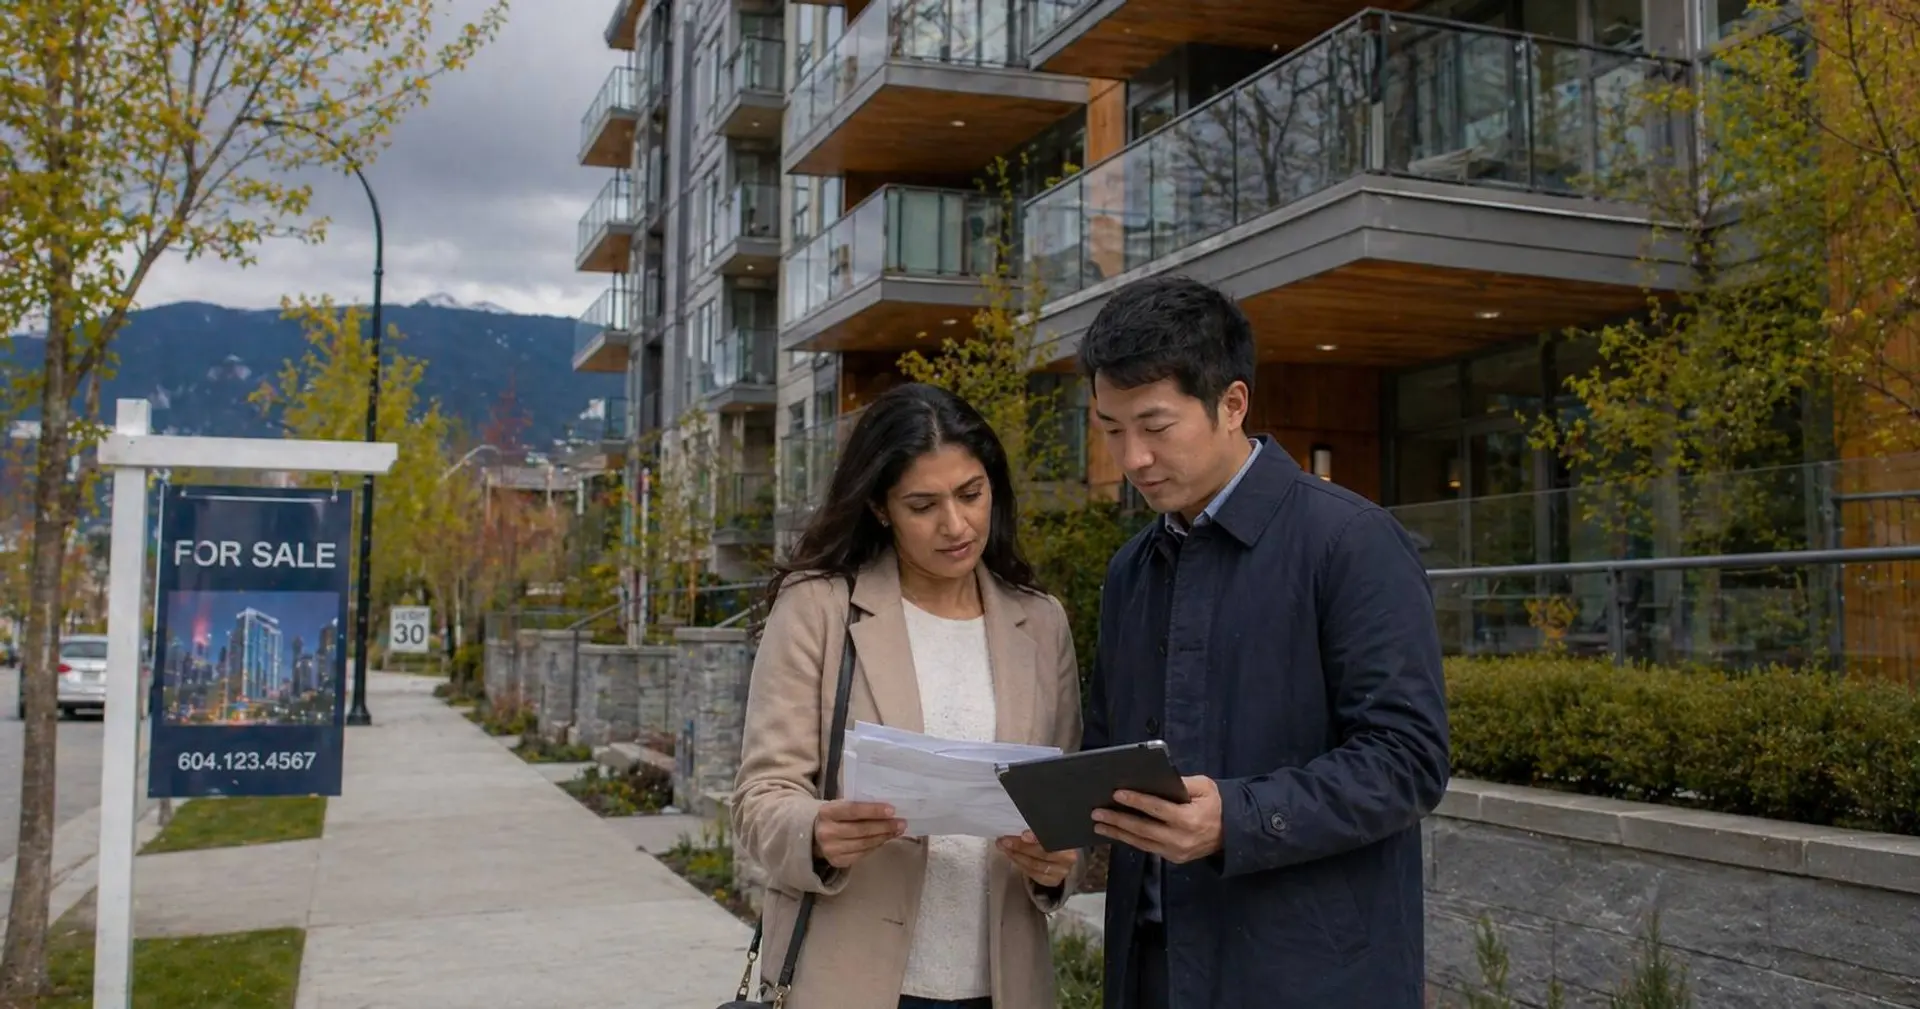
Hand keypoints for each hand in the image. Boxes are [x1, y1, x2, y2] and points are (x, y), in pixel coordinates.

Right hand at [812, 800, 905, 867]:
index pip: (853, 810)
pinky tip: (885, 839)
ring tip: (897, 831)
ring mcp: (831, 849)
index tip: (892, 810)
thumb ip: (858, 805)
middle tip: (901, 823)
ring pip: (864, 844)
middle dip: (884, 826)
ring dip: (884, 837)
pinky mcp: (837, 862)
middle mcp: (827, 832)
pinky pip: (862, 854)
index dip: (874, 811)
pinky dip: (876, 846)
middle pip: (862, 830)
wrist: (814, 835)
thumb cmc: (834, 816)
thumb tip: (887, 809)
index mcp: (827, 812)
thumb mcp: (839, 805)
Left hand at [998, 831, 1077, 888]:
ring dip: (1017, 856)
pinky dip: (1021, 865)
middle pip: (1041, 853)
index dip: (1037, 837)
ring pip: (1035, 865)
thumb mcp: (1053, 830)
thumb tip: (1024, 827)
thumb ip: (1042, 829)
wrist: (1066, 856)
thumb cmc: (1056, 839)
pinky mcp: (1053, 881)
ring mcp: (1061, 872)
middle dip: (1020, 846)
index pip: (1052, 839)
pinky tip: (1013, 857)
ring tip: (1004, 848)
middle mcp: (1068, 858)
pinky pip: (1034, 874)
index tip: (1023, 834)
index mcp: (1070, 841)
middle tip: (1004, 841)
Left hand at [1091, 775, 1223, 863]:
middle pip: (1142, 829)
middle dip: (1118, 820)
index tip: (1117, 794)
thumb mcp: (1204, 787)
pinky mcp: (1173, 858)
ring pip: (1141, 842)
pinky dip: (1130, 840)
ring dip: (1118, 833)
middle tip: (1097, 813)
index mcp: (1189, 819)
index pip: (1157, 809)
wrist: (1233, 832)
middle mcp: (1180, 839)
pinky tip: (1116, 833)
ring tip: (1099, 825)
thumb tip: (1152, 779)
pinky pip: (1147, 848)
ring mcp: (1176, 852)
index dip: (1136, 801)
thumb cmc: (1216, 804)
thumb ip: (1180, 783)